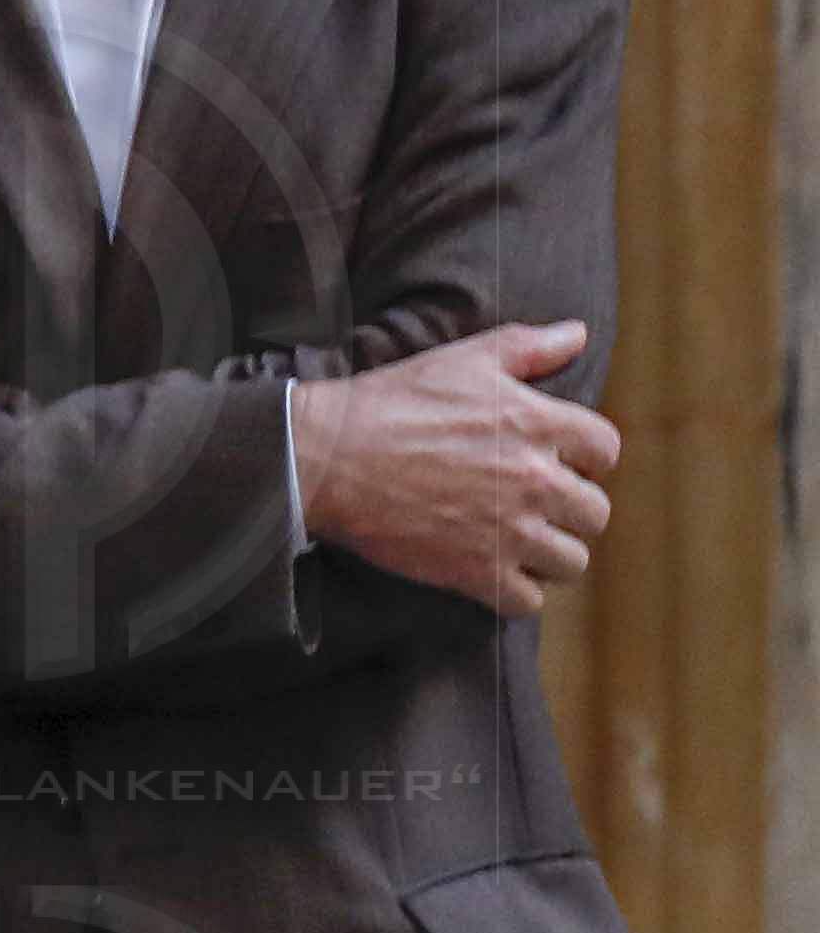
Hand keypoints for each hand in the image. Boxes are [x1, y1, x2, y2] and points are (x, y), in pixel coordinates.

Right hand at [291, 322, 621, 614]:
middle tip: (530, 503)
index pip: (605, 450)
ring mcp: (510, 532)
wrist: (327, 456)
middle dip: (567, 508)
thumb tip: (578, 333)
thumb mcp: (462, 359)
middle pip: (594, 513)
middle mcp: (536, 481)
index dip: (582, 455)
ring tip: (515, 540)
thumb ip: (529, 346)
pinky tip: (488, 567)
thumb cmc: (393, 402)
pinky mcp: (478, 573)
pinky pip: (529, 599)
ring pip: (570, 560)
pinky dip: (513, 589)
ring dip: (548, 553)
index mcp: (540, 425)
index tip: (553, 458)